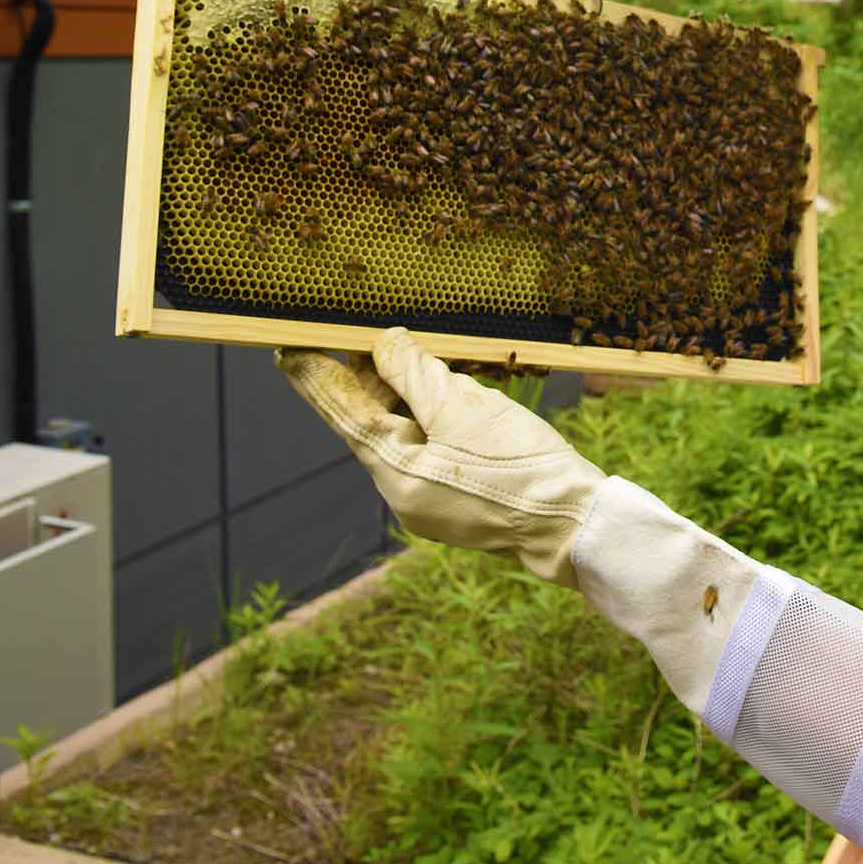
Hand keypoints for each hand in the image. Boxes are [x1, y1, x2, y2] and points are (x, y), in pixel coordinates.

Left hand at [277, 328, 602, 585]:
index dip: (315, 377)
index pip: (342, 414)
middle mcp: (402, 494)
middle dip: (378, 381)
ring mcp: (429, 504)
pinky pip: (432, 454)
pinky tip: (459, 403)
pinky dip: (436, 423)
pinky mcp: (456, 503)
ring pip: (408, 437)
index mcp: (395, 473)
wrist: (574, 523)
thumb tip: (384, 345)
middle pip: (375, 424)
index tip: (288, 349)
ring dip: (413, 401)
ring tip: (433, 367)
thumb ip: (416, 374)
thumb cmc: (520, 465)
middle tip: (382, 340)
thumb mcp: (465, 408)